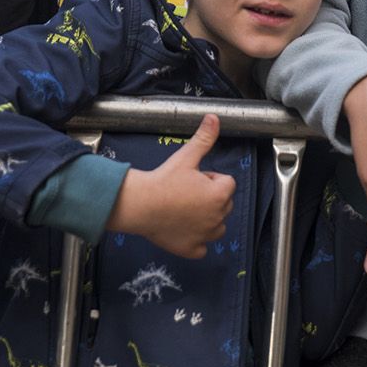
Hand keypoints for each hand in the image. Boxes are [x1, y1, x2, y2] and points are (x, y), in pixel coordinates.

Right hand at [107, 113, 235, 257]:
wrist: (139, 204)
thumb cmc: (163, 181)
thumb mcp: (186, 156)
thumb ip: (204, 138)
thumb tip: (214, 117)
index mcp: (219, 194)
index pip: (227, 183)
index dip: (211, 179)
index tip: (194, 178)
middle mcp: (217, 217)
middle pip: (223, 203)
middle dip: (210, 197)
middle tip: (186, 193)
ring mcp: (204, 236)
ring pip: (217, 226)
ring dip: (208, 219)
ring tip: (185, 209)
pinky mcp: (191, 249)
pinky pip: (202, 248)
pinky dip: (197, 242)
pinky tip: (184, 231)